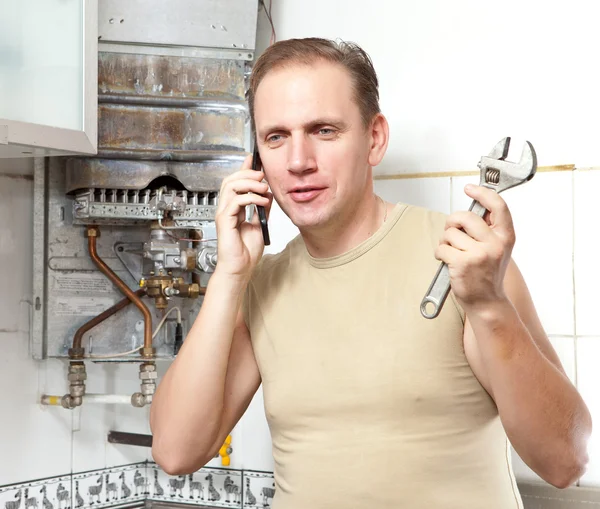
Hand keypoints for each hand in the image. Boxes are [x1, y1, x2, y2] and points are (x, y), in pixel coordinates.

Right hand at [214, 153, 272, 280]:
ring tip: (264, 189)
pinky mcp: (225, 220)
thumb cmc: (246, 252)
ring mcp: (224, 214)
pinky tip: (263, 202)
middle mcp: (226, 209)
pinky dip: (251, 198)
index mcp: (233, 209)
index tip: (253, 159)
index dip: (243, 169)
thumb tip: (268, 194)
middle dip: (247, 174)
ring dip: (250, 184)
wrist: (240, 269)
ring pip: (230, 186)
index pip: (235, 183)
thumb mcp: (260, 224)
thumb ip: (262, 209)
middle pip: (230, 180)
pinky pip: (236, 201)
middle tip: (262, 176)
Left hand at [435, 184, 515, 310]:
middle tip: (452, 231)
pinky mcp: (463, 263)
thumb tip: (474, 206)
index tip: (470, 189)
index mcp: (505, 237)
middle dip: (452, 221)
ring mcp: (479, 254)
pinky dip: (440, 253)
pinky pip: (442, 248)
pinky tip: (448, 261)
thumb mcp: (497, 248)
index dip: (483, 193)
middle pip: (465, 216)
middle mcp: (495, 244)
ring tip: (454, 253)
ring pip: (450, 233)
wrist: (486, 301)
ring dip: (446, 241)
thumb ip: (488, 229)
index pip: (498, 206)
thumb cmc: (487, 274)